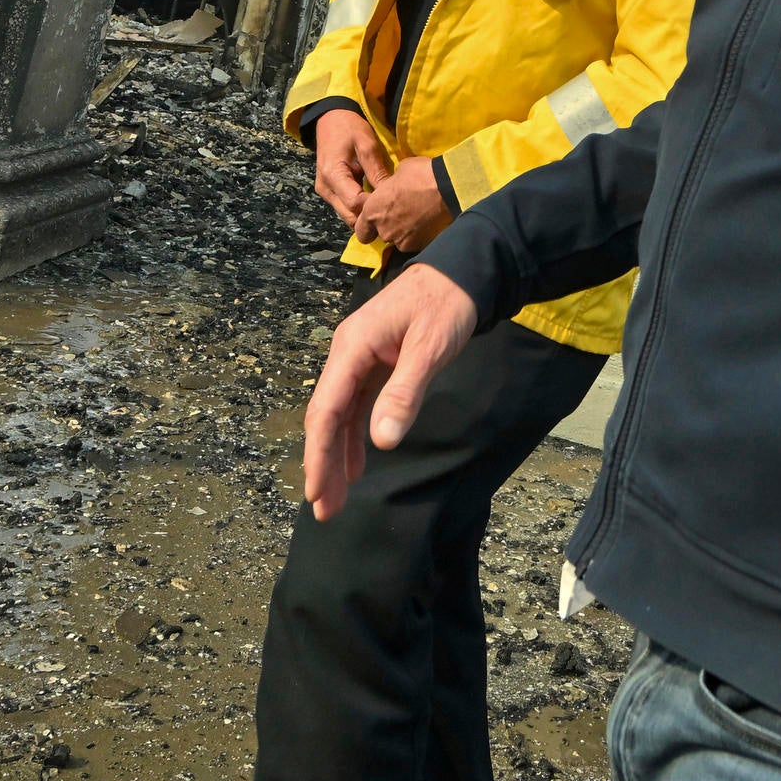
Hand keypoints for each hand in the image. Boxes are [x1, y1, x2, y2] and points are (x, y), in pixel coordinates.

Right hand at [303, 263, 479, 516]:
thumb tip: (382, 440)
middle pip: (327, 416)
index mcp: (353, 347)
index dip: (319, 452)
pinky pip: (357, 406)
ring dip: (336, 455)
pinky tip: (355, 465)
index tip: (316, 490)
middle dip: (322, 463)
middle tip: (323, 508)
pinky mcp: (375, 364)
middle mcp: (348, 354)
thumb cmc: (447, 304)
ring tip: (334, 498)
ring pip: (340, 415)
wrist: (464, 272)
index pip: (327, 408)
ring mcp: (360, 359)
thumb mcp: (430, 348)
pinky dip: (355, 437)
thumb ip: (405, 393)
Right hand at [308, 106, 384, 224]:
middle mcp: (325, 189)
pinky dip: (359, 208)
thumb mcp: (367, 144)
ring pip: (347, 215)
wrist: (330, 119)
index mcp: (332, 175)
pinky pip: (345, 207)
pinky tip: (374, 201)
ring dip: (365, 214)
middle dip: (370, 216)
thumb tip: (391, 194)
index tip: (392, 200)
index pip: (355, 203)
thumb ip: (377, 171)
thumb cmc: (349, 128)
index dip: (374, 206)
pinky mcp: (329, 192)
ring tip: (384, 206)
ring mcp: (325, 192)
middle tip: (391, 208)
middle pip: (349, 216)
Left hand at [355, 154, 449, 254]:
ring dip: (405, 231)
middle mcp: (384, 231)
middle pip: (382, 235)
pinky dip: (419, 234)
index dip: (368, 226)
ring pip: (399, 239)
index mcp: (373, 212)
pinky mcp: (420, 246)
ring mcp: (403, 241)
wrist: (448, 188)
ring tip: (418, 216)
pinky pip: (415, 242)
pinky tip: (428, 221)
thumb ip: (390, 185)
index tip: (376, 220)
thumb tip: (393, 187)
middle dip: (389, 226)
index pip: (361, 231)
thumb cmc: (420, 175)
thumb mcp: (398, 172)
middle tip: (402, 212)